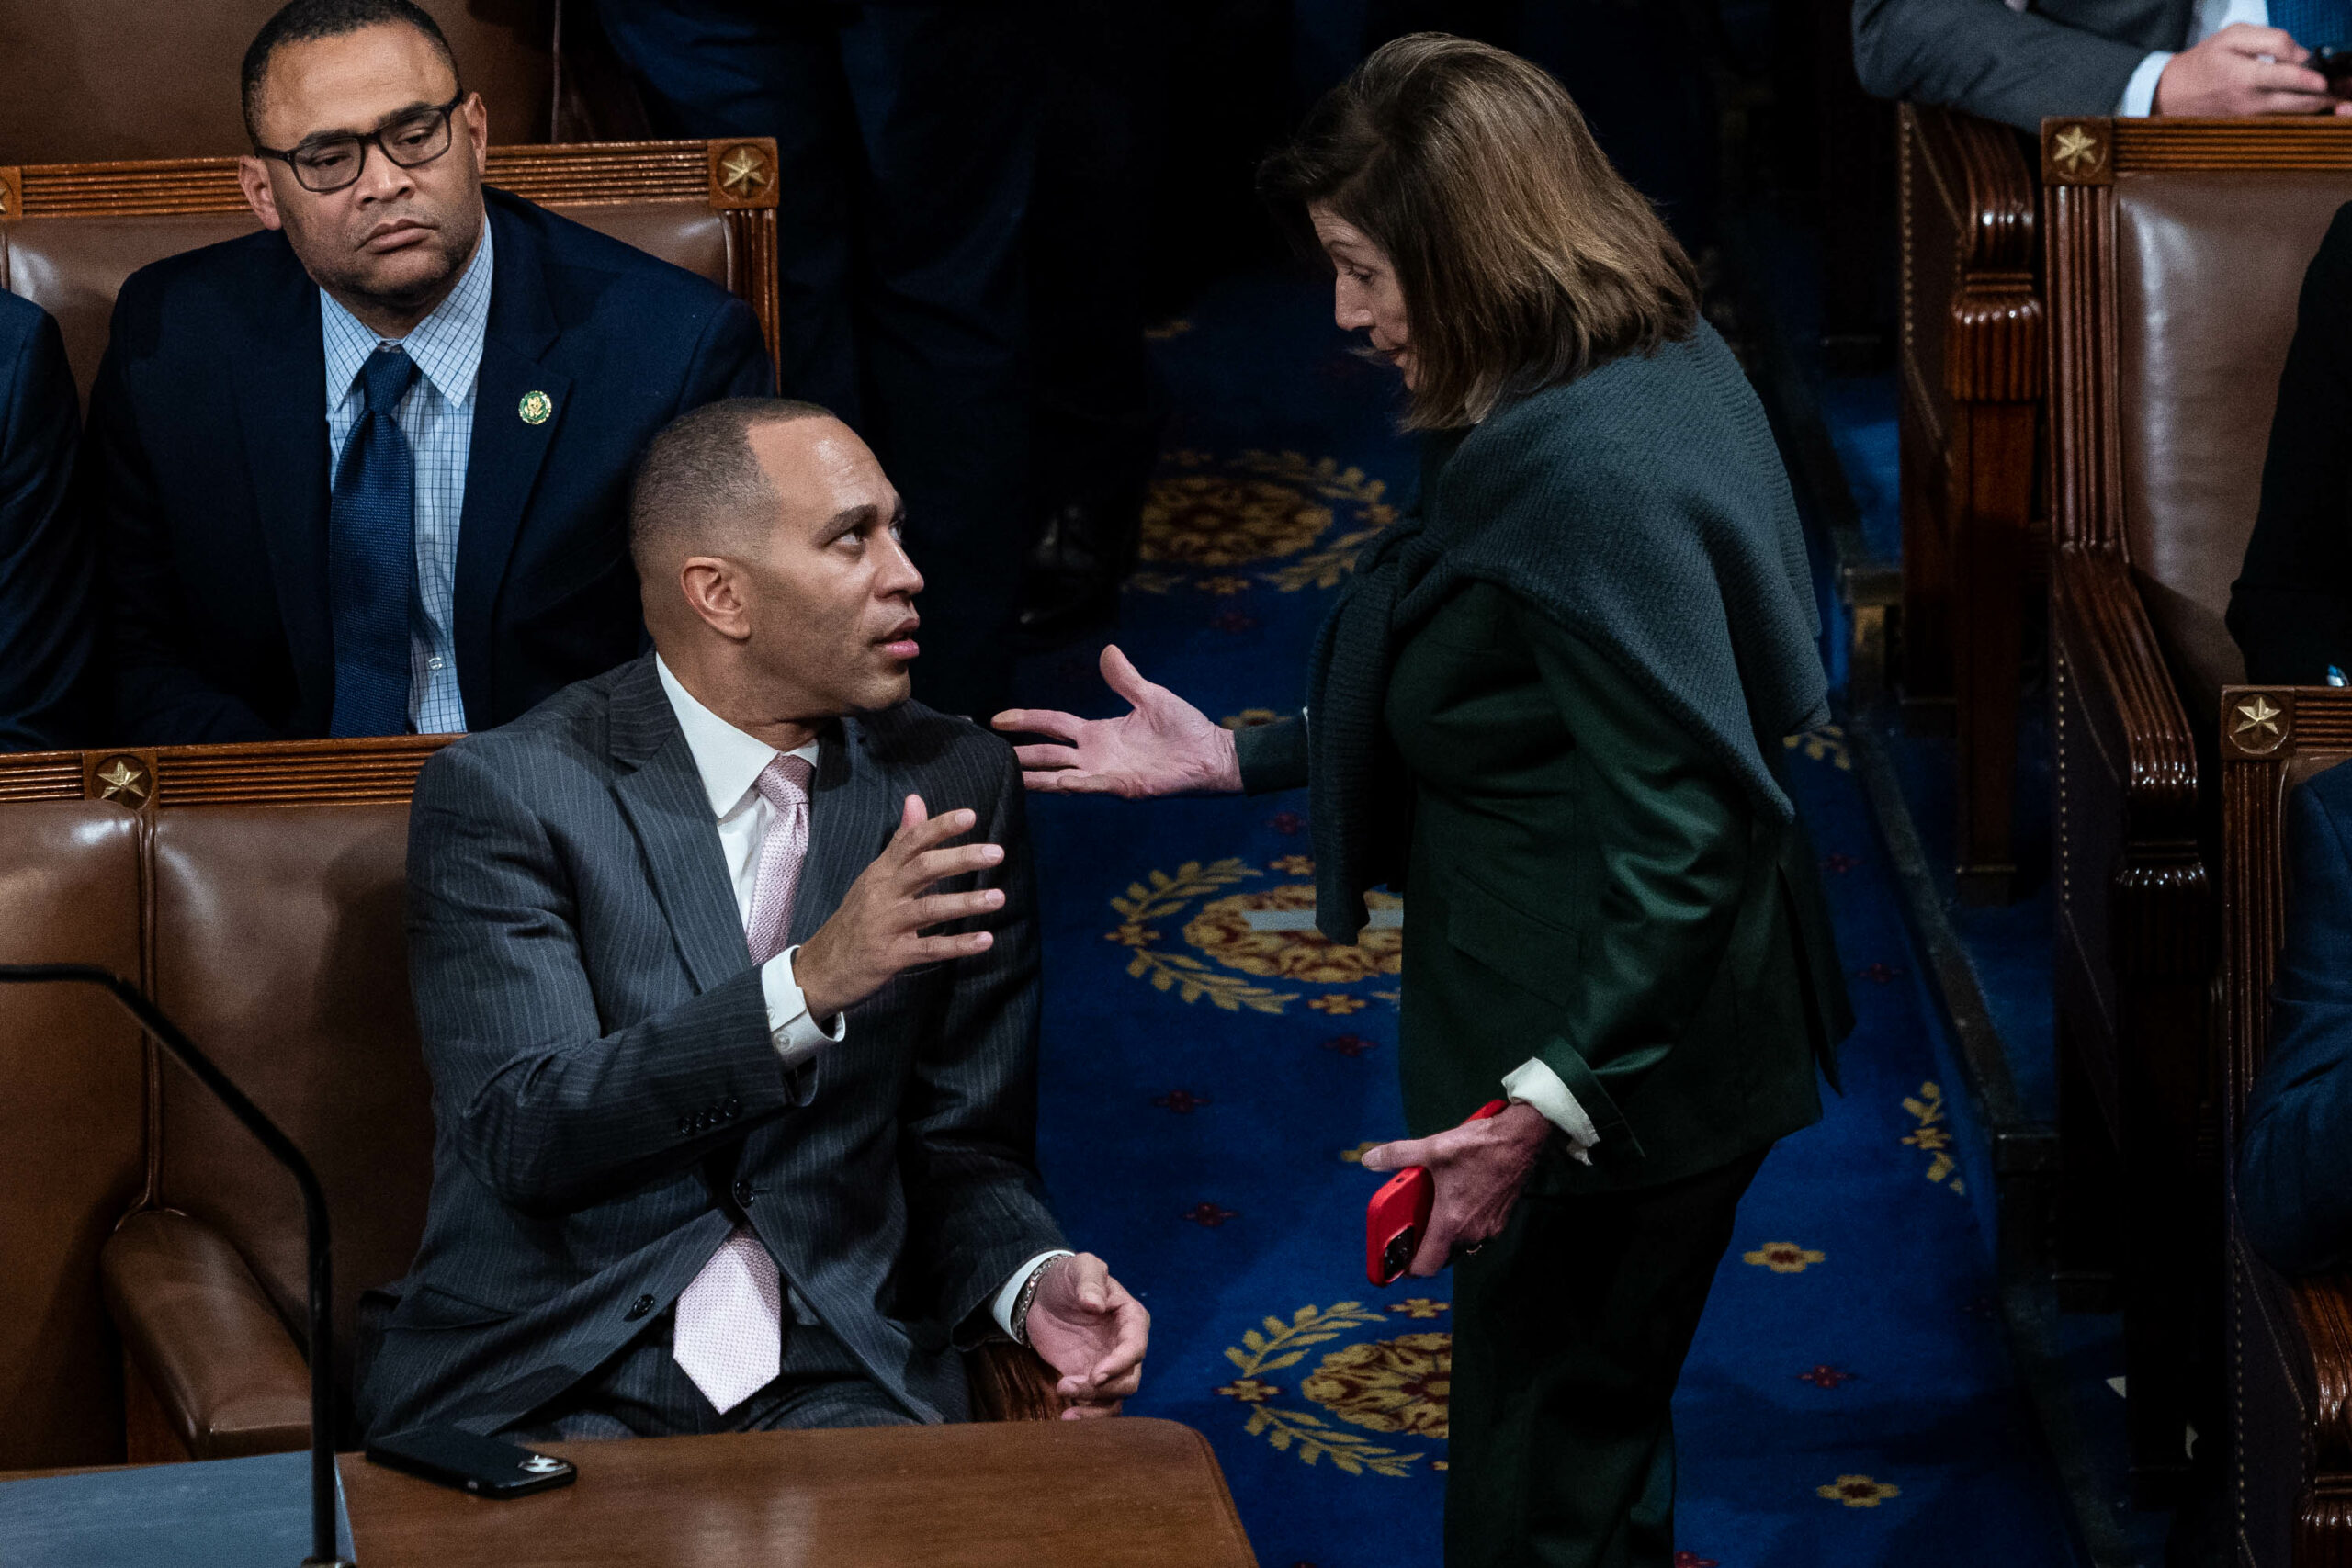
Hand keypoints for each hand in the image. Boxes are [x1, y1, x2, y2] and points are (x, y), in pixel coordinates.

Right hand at [792, 794, 1003, 1020]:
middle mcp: (883, 894)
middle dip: (960, 858)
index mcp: (881, 872)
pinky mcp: (891, 956)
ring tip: (999, 897)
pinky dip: (958, 944)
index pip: (911, 841)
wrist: (822, 968)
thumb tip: (916, 799)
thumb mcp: (874, 877)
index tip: (970, 816)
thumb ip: (900, 842)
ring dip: (966, 902)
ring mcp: (886, 925)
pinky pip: (929, 948)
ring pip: (929, 908)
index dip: (940, 827)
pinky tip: (985, 940)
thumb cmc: (856, 919)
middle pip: (923, 868)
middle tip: (996, 853)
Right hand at [992, 645, 1241, 797]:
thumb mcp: (1150, 696)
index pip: (1053, 724)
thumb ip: (1125, 679)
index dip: (1026, 720)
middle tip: (990, 752)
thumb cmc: (1185, 728)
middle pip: (1048, 752)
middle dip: (1021, 753)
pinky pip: (1092, 786)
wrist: (1211, 753)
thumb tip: (1108, 651)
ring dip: (1036, 776)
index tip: (998, 718)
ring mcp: (1106, 773)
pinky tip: (1053, 784)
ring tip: (1008, 776)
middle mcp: (1096, 754)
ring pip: (1061, 775)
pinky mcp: (1123, 786)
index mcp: (1098, 732)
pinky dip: (1072, 785)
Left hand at [1023, 1253, 1148, 1418]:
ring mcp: (1108, 1366)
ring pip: (1116, 1399)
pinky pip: (1097, 1405)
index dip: (1119, 1364)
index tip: (1095, 1374)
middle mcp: (1125, 1347)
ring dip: (1094, 1408)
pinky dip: (1086, 1415)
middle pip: (1129, 1380)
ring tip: (1064, 1402)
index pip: (1135, 1348)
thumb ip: (1089, 1281)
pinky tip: (1065, 1416)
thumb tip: (1095, 1304)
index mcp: (1131, 1319)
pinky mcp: (1089, 1380)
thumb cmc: (1068, 1277)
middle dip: (1102, 1389)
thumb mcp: (1080, 1267)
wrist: (1044, 1295)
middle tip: (1066, 1385)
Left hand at [1359, 1103, 1551, 1276]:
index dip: (1410, 1267)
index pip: (1427, 1265)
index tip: (1398, 1260)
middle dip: (1426, 1247)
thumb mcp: (1433, 1148)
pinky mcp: (1500, 1221)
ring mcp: (1489, 1229)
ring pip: (1460, 1246)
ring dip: (1445, 1235)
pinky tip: (1457, 1201)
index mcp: (1451, 1222)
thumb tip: (1369, 1159)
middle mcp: (1471, 1233)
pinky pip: (1475, 1234)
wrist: (1521, 1140)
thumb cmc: (1480, 1147)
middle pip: (1442, 1256)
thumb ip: (1398, 1155)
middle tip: (1412, 1229)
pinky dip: (1463, 1225)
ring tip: (1433, 1212)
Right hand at [2155, 24, 2343, 115]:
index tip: (2324, 81)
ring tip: (2336, 99)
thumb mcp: (2233, 36)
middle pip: (2295, 103)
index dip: (2307, 79)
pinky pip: (2282, 120)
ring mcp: (2249, 117)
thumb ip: (2270, 39)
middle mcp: (2248, 102)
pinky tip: (2313, 104)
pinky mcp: (2249, 126)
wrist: (2171, 95)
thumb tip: (2302, 55)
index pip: (2283, 77)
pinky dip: (2300, 113)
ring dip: (2316, 107)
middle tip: (2341, 92)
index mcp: (2243, 76)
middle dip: (2322, 98)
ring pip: (2293, 115)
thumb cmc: (2204, 61)